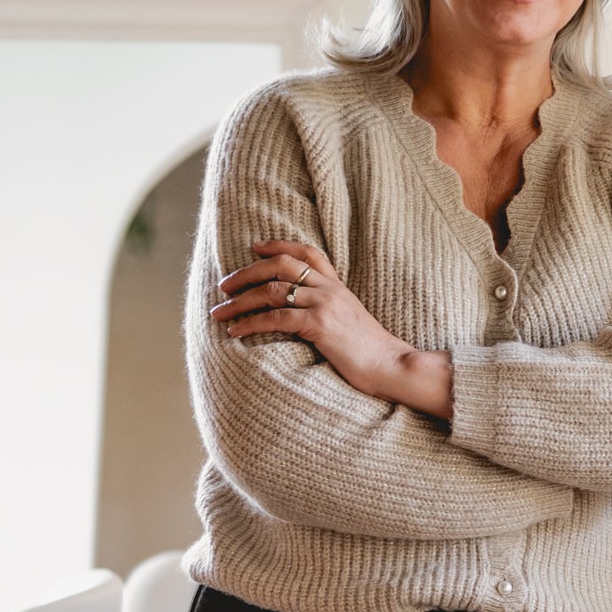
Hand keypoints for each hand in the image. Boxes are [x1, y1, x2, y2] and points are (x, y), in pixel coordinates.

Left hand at [212, 241, 451, 420]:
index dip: (277, 246)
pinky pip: (276, 318)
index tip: (254, 247)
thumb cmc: (371, 353)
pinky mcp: (320, 325)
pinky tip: (235, 331)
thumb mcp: (350, 322)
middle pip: (280, 266)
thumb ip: (329, 310)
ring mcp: (325, 305)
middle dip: (246, 273)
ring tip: (218, 312)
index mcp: (338, 286)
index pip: (306, 253)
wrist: (393, 365)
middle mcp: (330, 289)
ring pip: (272, 291)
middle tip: (224, 285)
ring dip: (239, 301)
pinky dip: (250, 323)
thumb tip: (302, 315)